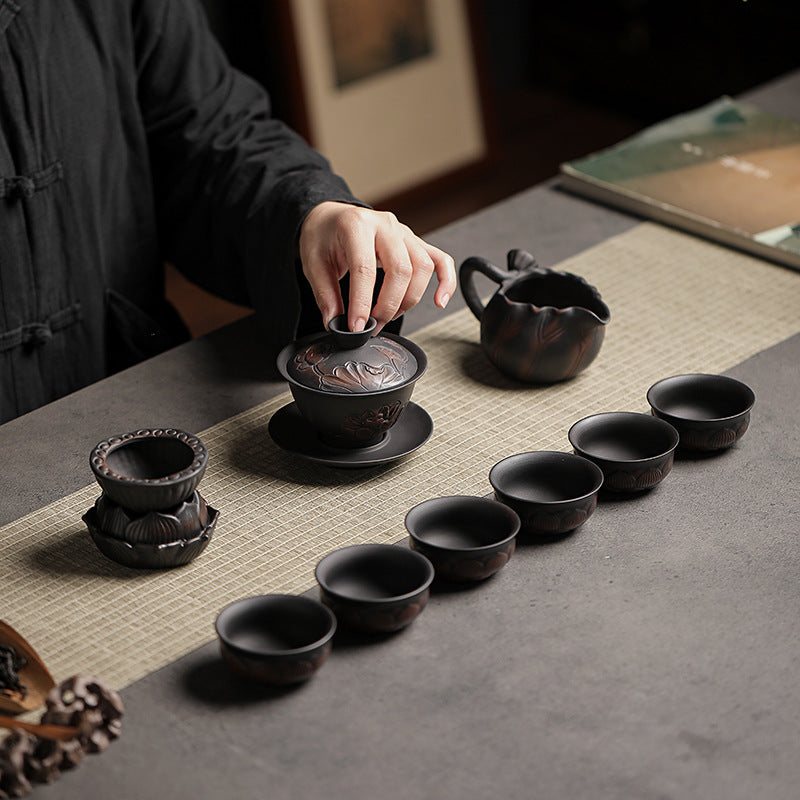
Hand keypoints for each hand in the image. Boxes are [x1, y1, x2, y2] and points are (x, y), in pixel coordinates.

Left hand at [298, 201, 455, 331]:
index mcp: (356, 226)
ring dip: (409, 300)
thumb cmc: (323, 236)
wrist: (332, 217)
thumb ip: (325, 295)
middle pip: (401, 269)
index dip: (363, 303)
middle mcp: (384, 225)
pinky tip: (439, 301)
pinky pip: (440, 260)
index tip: (357, 327)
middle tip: (373, 325)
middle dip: (389, 305)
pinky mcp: (415, 242)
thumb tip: (336, 323)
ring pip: (422, 268)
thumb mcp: (313, 264)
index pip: (365, 269)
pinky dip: (446, 281)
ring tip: (388, 316)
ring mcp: (404, 232)